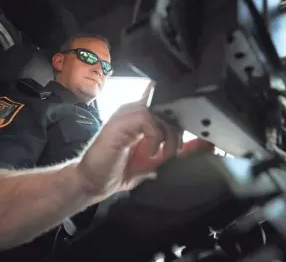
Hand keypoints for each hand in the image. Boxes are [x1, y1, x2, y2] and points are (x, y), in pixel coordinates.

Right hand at [76, 81, 213, 197]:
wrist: (90, 182)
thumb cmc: (115, 171)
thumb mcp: (151, 163)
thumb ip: (169, 153)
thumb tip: (194, 150)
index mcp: (140, 119)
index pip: (164, 104)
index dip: (179, 115)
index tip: (186, 137)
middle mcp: (133, 113)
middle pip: (167, 106)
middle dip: (177, 129)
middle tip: (174, 152)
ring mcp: (125, 115)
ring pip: (159, 111)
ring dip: (168, 134)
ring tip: (163, 154)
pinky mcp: (119, 123)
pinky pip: (147, 118)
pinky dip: (155, 137)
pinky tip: (151, 152)